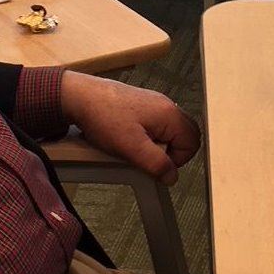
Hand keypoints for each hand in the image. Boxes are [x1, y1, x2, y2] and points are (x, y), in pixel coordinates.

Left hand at [59, 71, 201, 185]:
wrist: (81, 96)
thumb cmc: (103, 116)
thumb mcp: (131, 147)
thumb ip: (156, 163)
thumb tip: (172, 176)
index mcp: (169, 114)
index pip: (193, 143)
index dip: (178, 160)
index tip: (157, 164)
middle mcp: (165, 105)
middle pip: (185, 135)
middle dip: (171, 152)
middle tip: (149, 157)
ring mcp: (154, 104)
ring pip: (169, 131)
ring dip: (156, 144)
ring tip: (134, 147)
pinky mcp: (141, 106)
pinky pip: (155, 126)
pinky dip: (146, 137)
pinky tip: (126, 139)